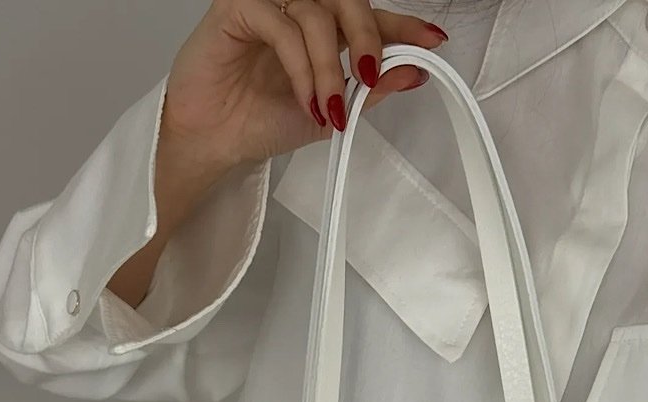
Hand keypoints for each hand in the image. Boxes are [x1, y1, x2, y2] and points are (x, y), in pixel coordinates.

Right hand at [161, 0, 448, 169]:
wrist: (214, 141)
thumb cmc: (258, 120)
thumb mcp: (330, 113)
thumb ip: (369, 91)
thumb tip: (413, 72)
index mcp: (321, 28)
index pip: (369, 15)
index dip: (402, 26)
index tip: (432, 41)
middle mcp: (296, 7)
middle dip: (368, 37)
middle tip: (370, 75)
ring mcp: (268, 2)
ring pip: (316, 13)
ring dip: (327, 66)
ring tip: (326, 108)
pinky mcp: (237, 7)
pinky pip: (281, 24)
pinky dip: (300, 66)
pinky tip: (304, 99)